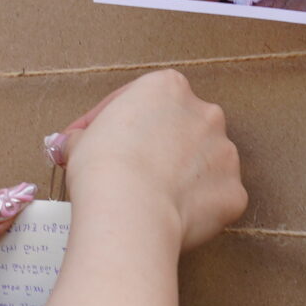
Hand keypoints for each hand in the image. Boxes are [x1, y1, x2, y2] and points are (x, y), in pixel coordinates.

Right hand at [47, 70, 243, 248]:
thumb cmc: (104, 166)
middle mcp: (205, 113)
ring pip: (203, 163)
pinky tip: (172, 217)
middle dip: (159, 147)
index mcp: (168, 87)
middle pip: (181, 128)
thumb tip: (71, 145)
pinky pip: (214, 199)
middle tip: (130, 171)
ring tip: (153, 198)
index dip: (114, 124)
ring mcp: (225, 154)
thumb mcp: (79, 139)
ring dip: (183, 176)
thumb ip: (83, 137)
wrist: (131, 209)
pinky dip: (196, 208)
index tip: (97, 144)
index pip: (140, 100)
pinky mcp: (234, 192)